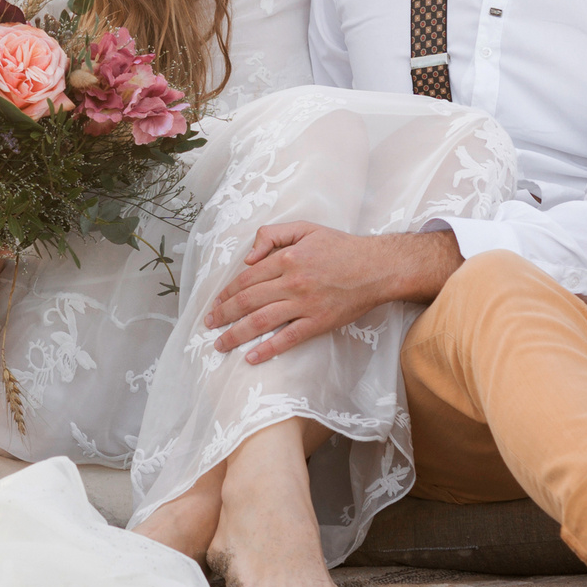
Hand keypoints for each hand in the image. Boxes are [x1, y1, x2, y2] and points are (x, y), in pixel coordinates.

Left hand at [203, 223, 461, 363]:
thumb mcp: (305, 228)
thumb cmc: (341, 247)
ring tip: (220, 344)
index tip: (215, 304)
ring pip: (261, 321)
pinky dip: (267, 349)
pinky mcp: (318, 322)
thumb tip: (248, 257)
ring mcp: (304, 304)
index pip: (246, 279)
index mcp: (286, 258)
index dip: (226, 293)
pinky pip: (287, 339)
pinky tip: (251, 357)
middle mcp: (291, 282)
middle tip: (209, 325)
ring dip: (236, 334)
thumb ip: (273, 235)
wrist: (377, 267)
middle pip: (248, 301)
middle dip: (223, 315)